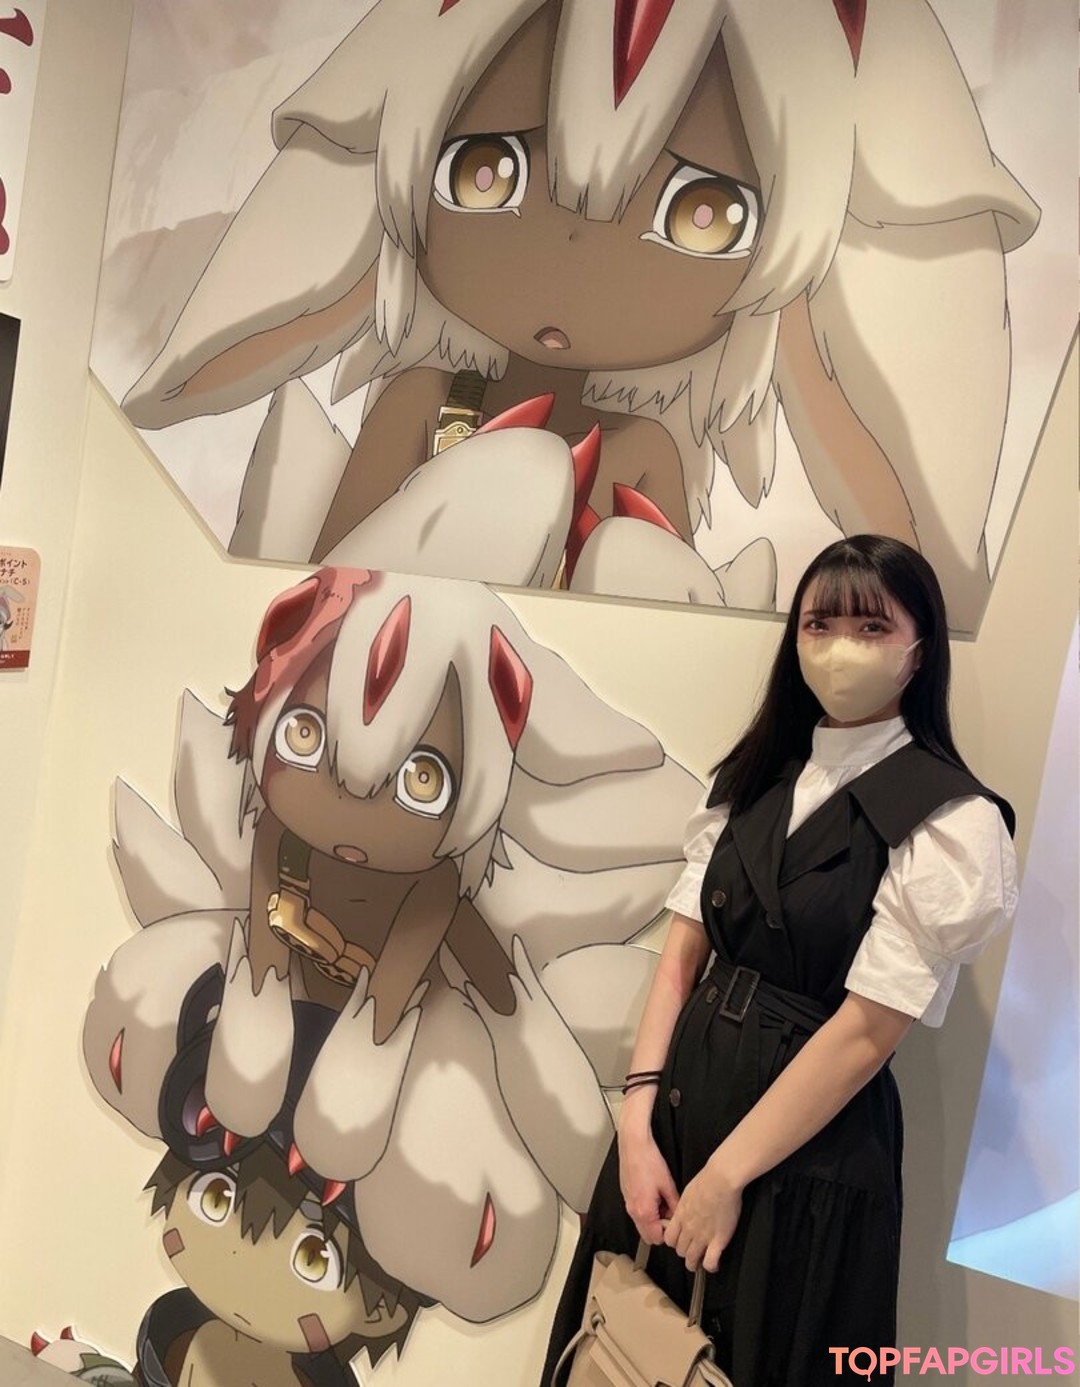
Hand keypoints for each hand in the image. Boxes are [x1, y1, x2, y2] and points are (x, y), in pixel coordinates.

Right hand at [618, 1125, 679, 1244]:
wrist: (633, 1145)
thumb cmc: (648, 1160)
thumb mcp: (668, 1184)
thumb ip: (675, 1205)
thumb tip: (679, 1216)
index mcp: (644, 1211)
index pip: (657, 1239)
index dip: (668, 1234)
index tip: (675, 1223)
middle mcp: (633, 1211)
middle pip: (647, 1236)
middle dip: (660, 1230)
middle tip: (670, 1214)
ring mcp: (628, 1204)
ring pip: (642, 1224)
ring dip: (653, 1220)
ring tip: (663, 1201)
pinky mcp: (626, 1196)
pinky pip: (637, 1212)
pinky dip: (646, 1210)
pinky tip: (654, 1195)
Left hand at [663, 1159, 742, 1271]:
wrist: (721, 1180)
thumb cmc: (707, 1180)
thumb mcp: (688, 1192)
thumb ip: (685, 1206)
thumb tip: (686, 1210)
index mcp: (680, 1216)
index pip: (669, 1238)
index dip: (674, 1242)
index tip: (680, 1241)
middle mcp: (689, 1228)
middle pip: (680, 1250)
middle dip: (685, 1253)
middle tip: (693, 1251)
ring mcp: (703, 1236)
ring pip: (692, 1259)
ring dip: (695, 1263)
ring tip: (700, 1262)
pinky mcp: (718, 1240)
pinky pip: (710, 1261)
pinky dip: (710, 1266)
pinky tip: (714, 1264)